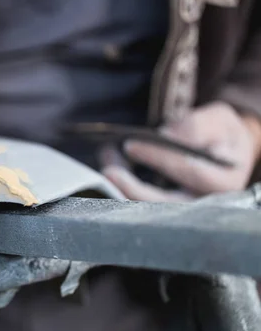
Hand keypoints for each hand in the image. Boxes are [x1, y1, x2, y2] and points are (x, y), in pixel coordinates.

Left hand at [100, 102, 260, 201]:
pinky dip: (122, 190)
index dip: (159, 158)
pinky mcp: (164, 209)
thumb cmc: (220, 134)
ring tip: (106, 167)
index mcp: (224, 181)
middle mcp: (203, 202)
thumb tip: (166, 136)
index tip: (131, 145)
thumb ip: (198, 125)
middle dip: (133, 189)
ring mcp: (183, 211)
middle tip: (108, 172)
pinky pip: (139, 205)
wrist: (220, 149)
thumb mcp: (218, 119)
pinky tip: (110, 169)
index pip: (190, 171)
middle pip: (165, 204)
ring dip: (122, 191)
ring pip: (148, 209)